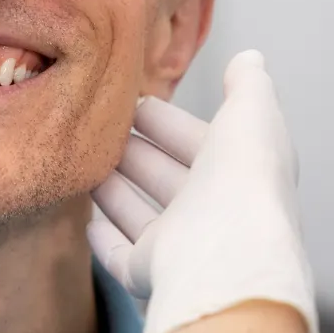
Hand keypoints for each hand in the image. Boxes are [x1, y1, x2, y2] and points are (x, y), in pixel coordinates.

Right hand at [88, 51, 320, 332]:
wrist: (226, 257)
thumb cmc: (242, 182)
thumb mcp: (251, 115)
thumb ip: (248, 86)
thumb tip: (249, 57)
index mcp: (238, 174)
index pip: (199, 142)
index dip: (168, 123)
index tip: (133, 103)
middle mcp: (212, 214)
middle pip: (166, 177)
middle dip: (136, 152)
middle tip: (99, 129)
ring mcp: (180, 248)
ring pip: (140, 214)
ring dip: (114, 189)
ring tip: (82, 163)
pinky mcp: (150, 275)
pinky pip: (121, 256)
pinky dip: (105, 239)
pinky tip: (87, 222)